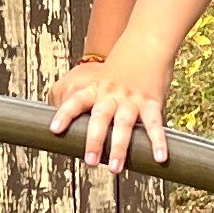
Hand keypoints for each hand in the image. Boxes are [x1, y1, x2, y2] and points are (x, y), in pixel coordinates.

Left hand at [50, 36, 168, 172]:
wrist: (146, 44)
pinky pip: (154, 124)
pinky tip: (160, 157)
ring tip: (115, 168)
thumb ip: (89, 102)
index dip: (64, 114)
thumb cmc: (120, 68)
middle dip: (94, 141)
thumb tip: (72, 127)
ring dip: (119, 148)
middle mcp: (111, 95)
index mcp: (95, 89)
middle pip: (100, 118)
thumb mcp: (98, 80)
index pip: (75, 101)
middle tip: (89, 162)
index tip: (53, 130)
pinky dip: (158, 141)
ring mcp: (131, 99)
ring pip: (124, 125)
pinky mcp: (151, 102)